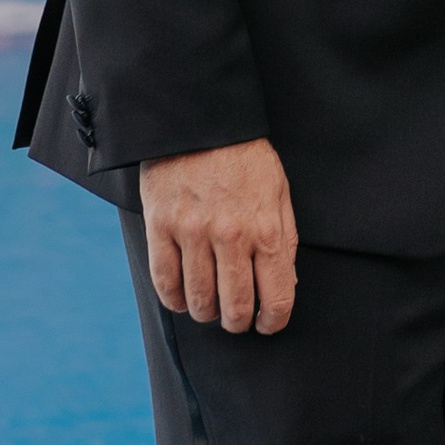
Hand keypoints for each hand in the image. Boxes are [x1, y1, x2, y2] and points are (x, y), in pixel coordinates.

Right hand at [142, 139, 298, 333]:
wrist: (200, 120)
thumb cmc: (244, 157)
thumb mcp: (278, 193)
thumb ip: (284, 241)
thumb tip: (284, 286)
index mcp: (266, 228)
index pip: (276, 297)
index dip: (273, 322)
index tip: (267, 324)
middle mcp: (230, 235)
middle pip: (234, 306)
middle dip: (237, 322)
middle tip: (236, 318)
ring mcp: (192, 231)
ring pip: (198, 300)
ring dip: (206, 312)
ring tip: (209, 307)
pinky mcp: (160, 225)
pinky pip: (165, 281)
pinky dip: (174, 299)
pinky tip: (182, 298)